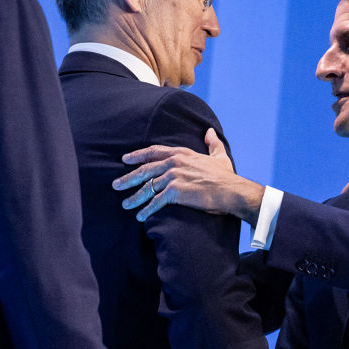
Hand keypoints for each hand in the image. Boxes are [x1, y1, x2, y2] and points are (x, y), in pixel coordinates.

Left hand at [112, 128, 264, 224]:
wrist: (232, 191)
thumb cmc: (226, 176)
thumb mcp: (219, 155)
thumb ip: (212, 142)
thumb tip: (209, 131)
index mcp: (181, 153)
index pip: (153, 152)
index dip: (137, 156)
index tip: (125, 159)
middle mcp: (174, 163)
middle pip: (145, 170)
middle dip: (128, 178)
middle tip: (116, 185)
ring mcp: (174, 177)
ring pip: (147, 187)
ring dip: (134, 197)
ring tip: (125, 204)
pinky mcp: (175, 192)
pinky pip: (156, 202)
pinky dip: (147, 210)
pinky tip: (141, 217)